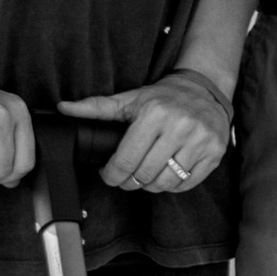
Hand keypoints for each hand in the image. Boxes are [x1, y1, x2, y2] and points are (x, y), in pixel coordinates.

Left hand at [59, 66, 231, 195]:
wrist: (203, 90)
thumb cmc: (162, 98)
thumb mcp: (129, 100)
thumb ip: (95, 107)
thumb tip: (62, 109)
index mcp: (154, 114)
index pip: (126, 160)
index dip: (112, 174)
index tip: (109, 174)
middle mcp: (180, 126)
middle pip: (144, 175)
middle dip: (130, 181)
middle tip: (127, 176)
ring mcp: (200, 141)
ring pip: (165, 183)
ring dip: (151, 185)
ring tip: (147, 174)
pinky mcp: (214, 153)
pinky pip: (186, 184)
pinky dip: (173, 185)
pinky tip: (167, 172)